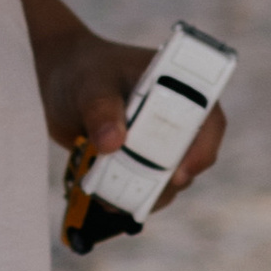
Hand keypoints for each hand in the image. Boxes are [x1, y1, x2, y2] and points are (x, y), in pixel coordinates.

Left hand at [36, 24, 225, 210]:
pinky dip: (130, 197)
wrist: (61, 80)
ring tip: (112, 199)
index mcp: (181, 88)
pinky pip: (147, 187)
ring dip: (147, 194)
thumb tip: (113, 143)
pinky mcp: (141, 160)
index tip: (179, 173)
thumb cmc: (84, 71)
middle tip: (140, 194)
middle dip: (167, 181)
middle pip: (191, 159)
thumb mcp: (91, 84)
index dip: (202, 150)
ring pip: (169, 179)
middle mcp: (179, 117)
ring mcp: (160, 141)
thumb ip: (101, 108)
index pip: (208, 121)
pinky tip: (106, 199)